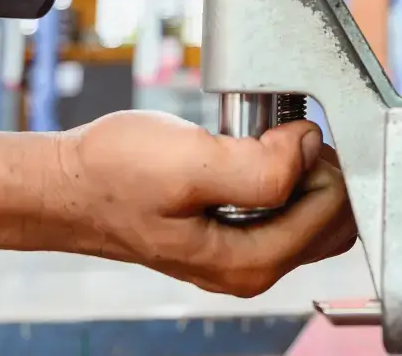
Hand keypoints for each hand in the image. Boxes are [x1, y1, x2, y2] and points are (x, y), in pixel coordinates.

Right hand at [48, 111, 357, 296]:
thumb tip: (309, 149)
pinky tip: (245, 152)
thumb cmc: (113, 175)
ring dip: (299, 169)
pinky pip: (285, 204)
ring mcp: (243, 252)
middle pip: (333, 220)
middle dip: (319, 170)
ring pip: (313, 211)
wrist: (68, 185)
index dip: (320, 163)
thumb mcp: (186, 162)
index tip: (284, 134)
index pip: (334, 214)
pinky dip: (280, 172)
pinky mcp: (234, 231)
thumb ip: (258, 165)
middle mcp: (252, 267)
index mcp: (249, 262)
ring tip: (254, 142)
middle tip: (273, 136)